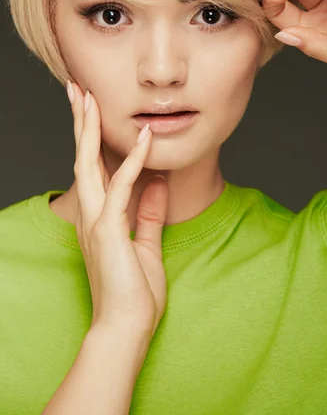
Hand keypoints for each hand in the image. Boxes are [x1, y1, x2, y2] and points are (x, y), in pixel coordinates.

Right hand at [68, 81, 168, 338]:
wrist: (126, 329)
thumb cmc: (134, 294)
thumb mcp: (146, 246)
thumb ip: (148, 214)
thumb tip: (158, 184)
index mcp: (98, 218)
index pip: (93, 169)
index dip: (91, 138)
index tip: (91, 111)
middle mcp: (91, 215)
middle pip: (82, 158)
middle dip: (79, 123)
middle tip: (75, 90)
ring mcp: (96, 221)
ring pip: (88, 164)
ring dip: (89, 129)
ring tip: (87, 97)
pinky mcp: (108, 230)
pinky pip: (121, 187)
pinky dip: (133, 160)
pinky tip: (145, 137)